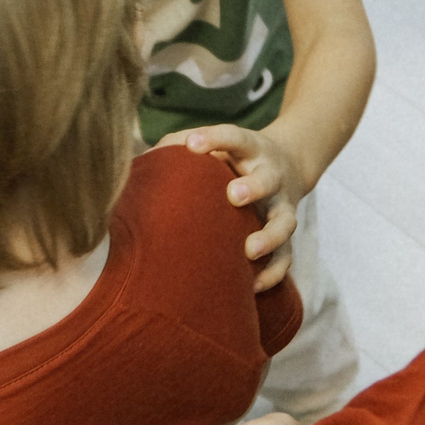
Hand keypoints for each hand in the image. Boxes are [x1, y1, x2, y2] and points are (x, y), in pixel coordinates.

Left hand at [162, 124, 304, 288]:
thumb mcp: (213, 144)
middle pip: (268, 179)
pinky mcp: (286, 236)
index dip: (215, 138)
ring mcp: (282, 207)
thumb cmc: (231, 158)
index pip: (235, 138)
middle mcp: (271, 176)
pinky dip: (273, 273)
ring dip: (269, 236)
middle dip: (253, 187)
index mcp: (250, 149)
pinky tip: (252, 286)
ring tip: (249, 250)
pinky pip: (286, 257)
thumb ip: (176, 148)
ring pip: (285, 222)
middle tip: (234, 195)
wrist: (287, 165)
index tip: (191, 144)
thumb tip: (136, 165)